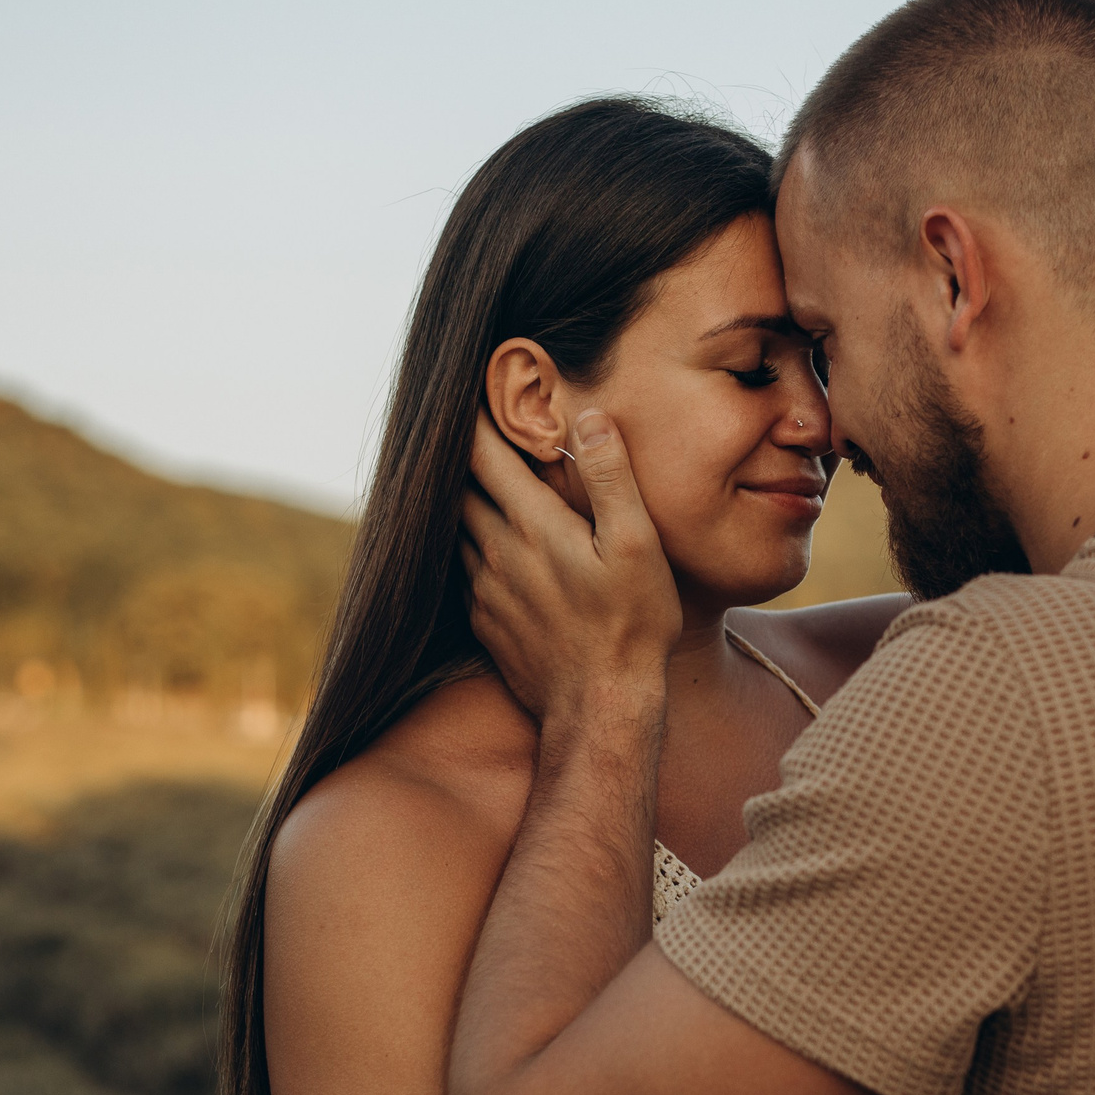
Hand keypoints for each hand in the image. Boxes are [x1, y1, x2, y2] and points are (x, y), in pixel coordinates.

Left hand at [460, 409, 680, 726]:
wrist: (599, 707)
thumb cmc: (630, 625)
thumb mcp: (636, 545)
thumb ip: (611, 478)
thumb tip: (590, 418)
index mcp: (532, 524)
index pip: (483, 453)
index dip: (473, 417)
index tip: (470, 387)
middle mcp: (496, 552)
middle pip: (459, 486)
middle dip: (462, 453)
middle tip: (469, 426)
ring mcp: (484, 589)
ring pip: (457, 527)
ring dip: (462, 499)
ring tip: (476, 479)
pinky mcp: (484, 621)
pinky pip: (465, 569)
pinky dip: (471, 545)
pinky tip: (491, 545)